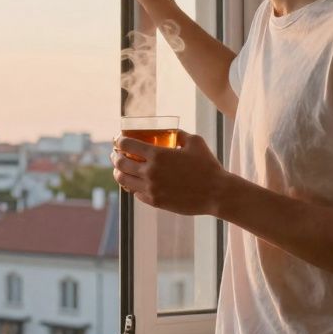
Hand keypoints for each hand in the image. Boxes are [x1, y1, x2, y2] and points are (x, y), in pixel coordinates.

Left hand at [111, 130, 227, 215]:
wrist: (217, 193)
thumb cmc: (208, 166)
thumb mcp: (195, 142)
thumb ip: (179, 134)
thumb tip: (170, 131)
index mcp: (158, 155)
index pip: (127, 145)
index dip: (119, 141)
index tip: (118, 140)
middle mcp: (150, 172)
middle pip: (120, 164)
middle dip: (115, 157)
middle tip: (116, 154)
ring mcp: (151, 189)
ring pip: (124, 180)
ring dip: (118, 173)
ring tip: (119, 170)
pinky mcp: (155, 202)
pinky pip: (136, 193)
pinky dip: (132, 186)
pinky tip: (135, 183)